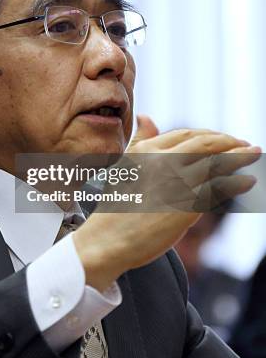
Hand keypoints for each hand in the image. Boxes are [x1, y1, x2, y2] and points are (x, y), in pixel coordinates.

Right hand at [73, 116, 260, 290]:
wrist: (106, 240)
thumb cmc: (114, 205)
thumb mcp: (124, 166)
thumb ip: (140, 141)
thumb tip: (147, 117)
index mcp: (148, 150)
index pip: (188, 135)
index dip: (211, 135)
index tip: (225, 138)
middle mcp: (164, 162)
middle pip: (207, 144)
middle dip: (231, 141)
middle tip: (247, 145)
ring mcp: (177, 183)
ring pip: (217, 163)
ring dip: (240, 157)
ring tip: (254, 156)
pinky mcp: (187, 206)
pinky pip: (218, 189)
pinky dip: (237, 182)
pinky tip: (248, 181)